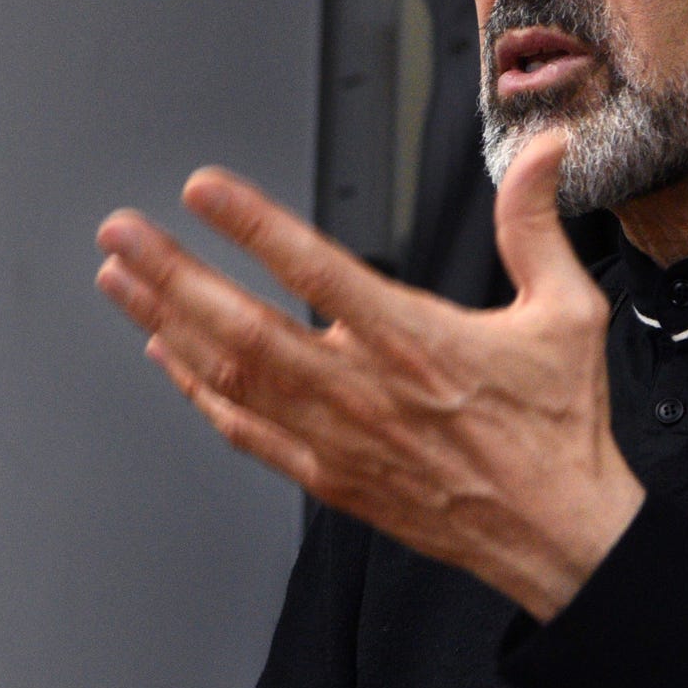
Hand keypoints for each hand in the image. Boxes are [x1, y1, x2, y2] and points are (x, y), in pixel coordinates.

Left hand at [94, 127, 644, 620]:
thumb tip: (543, 151)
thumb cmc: (558, 429)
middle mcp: (364, 391)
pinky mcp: (329, 477)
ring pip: (233, 377)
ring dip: (168, 323)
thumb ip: (535, 225)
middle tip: (121, 233)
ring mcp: (338, 439)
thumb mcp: (568, 312)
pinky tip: (168, 358)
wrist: (557, 536)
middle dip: (173, 273)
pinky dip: (200, 394)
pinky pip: (248, 432)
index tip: (204, 190)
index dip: (254, 227)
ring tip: (119, 281)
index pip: (318, 271)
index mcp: (416, 343)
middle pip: (245, 326)